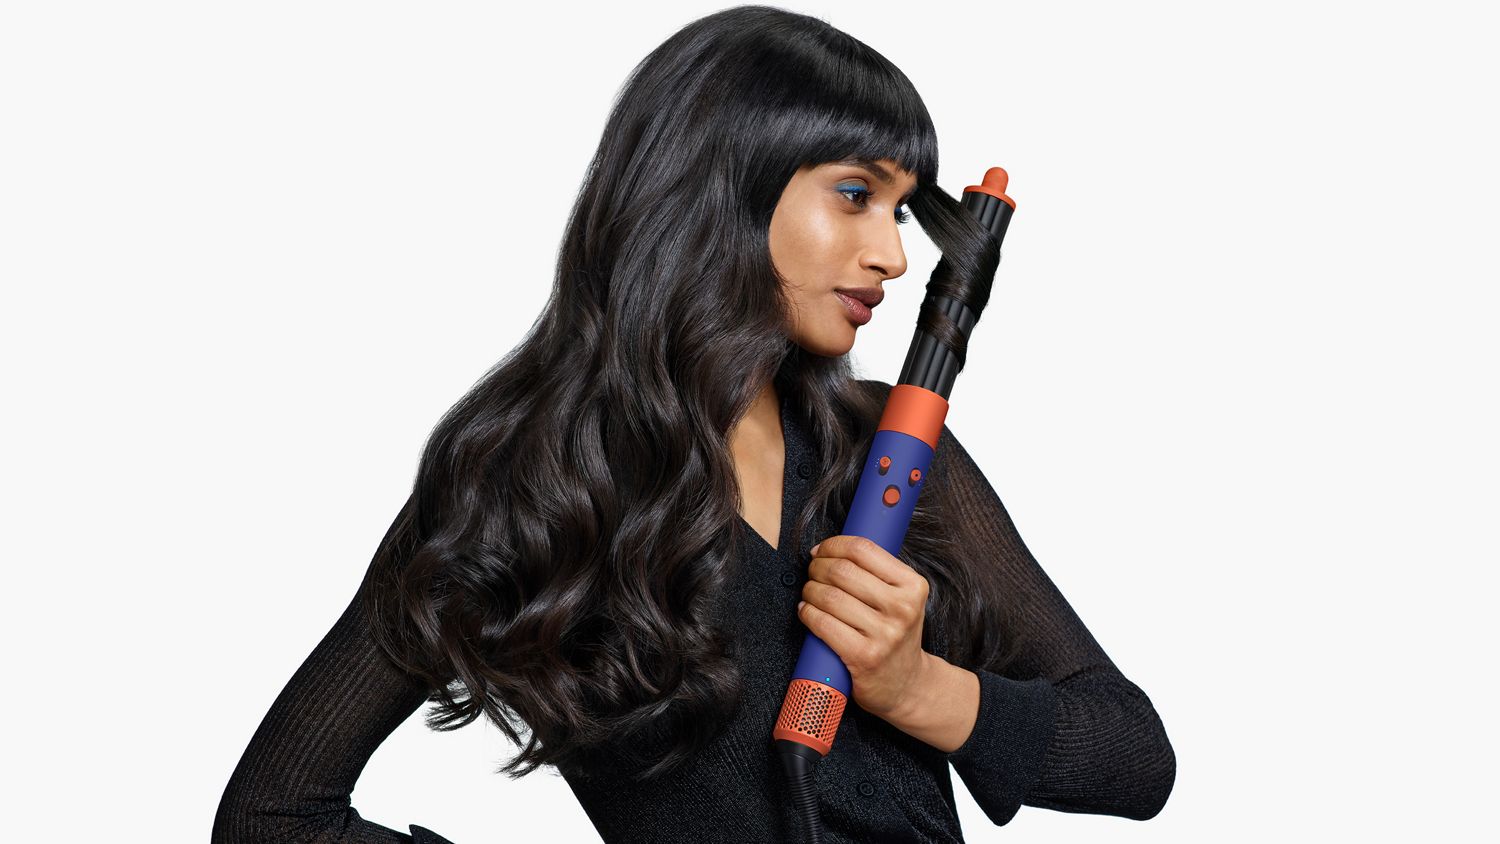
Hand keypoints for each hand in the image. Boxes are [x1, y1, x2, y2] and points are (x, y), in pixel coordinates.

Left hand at [797, 534, 932, 720]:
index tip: (822, 551)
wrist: (907, 684)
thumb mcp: (902, 598)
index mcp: (914, 586)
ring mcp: (884, 634)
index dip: (834, 545)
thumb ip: (878, 572)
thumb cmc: (895, 634)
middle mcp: (902, 608)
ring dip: (809, 590)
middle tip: (812, 573)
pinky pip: (823, 623)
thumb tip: (830, 548)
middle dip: (817, 567)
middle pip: (842, 571)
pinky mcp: (864, 657)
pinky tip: (807, 611)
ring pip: (829, 596)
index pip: (864, 549)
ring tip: (809, 593)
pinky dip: (807, 613)